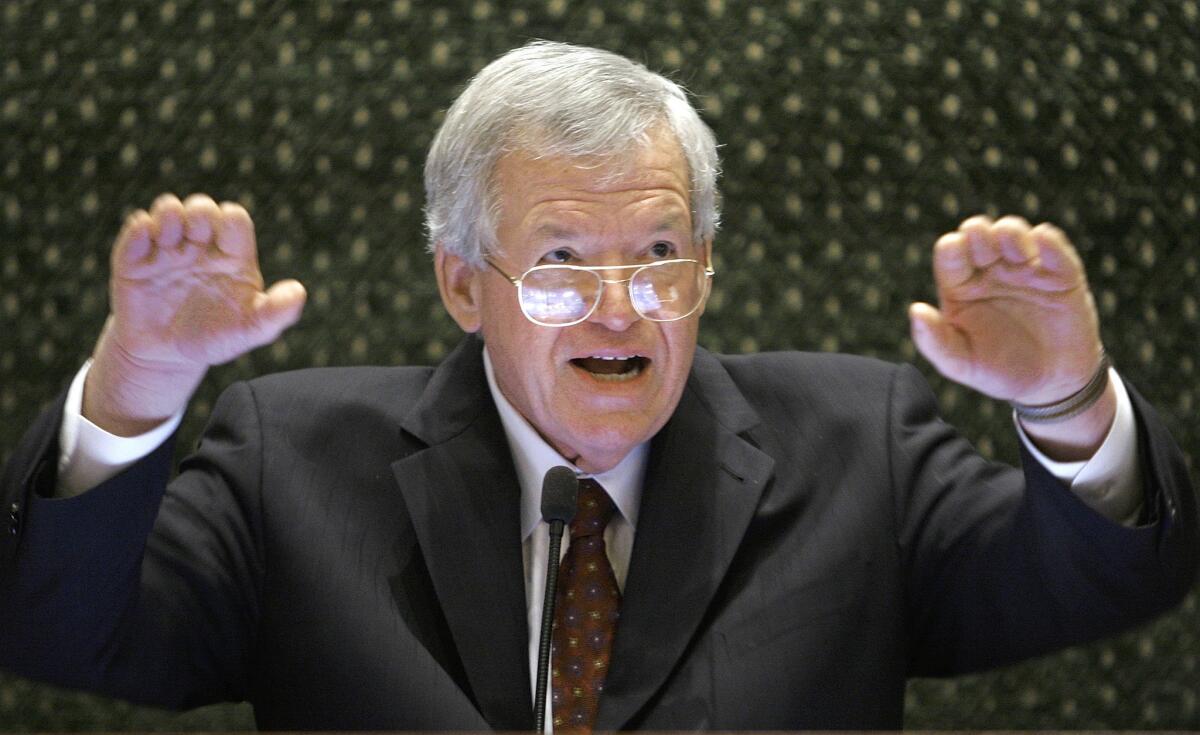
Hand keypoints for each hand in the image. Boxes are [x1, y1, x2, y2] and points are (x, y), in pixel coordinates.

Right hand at [85, 194, 305, 434]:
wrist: (167, 358)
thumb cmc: (215, 338)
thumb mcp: (249, 331)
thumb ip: (275, 314)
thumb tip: (299, 292)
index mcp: (232, 255)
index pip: (234, 219)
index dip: (230, 220)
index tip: (223, 245)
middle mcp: (200, 245)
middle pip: (201, 207)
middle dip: (198, 211)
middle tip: (195, 233)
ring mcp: (167, 249)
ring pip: (168, 210)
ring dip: (168, 215)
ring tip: (169, 240)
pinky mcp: (134, 259)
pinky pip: (135, 231)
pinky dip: (138, 229)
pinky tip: (146, 243)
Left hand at [908, 215, 1103, 406]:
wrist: (1050, 386)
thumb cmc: (998, 372)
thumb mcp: (961, 364)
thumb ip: (934, 341)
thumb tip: (916, 310)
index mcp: (960, 286)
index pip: (950, 252)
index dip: (952, 246)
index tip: (958, 253)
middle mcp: (989, 271)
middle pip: (978, 233)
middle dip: (979, 232)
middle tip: (987, 253)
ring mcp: (1024, 269)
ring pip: (1012, 231)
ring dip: (1011, 232)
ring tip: (1018, 254)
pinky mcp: (1059, 273)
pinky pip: (1052, 245)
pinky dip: (1046, 240)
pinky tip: (1039, 248)